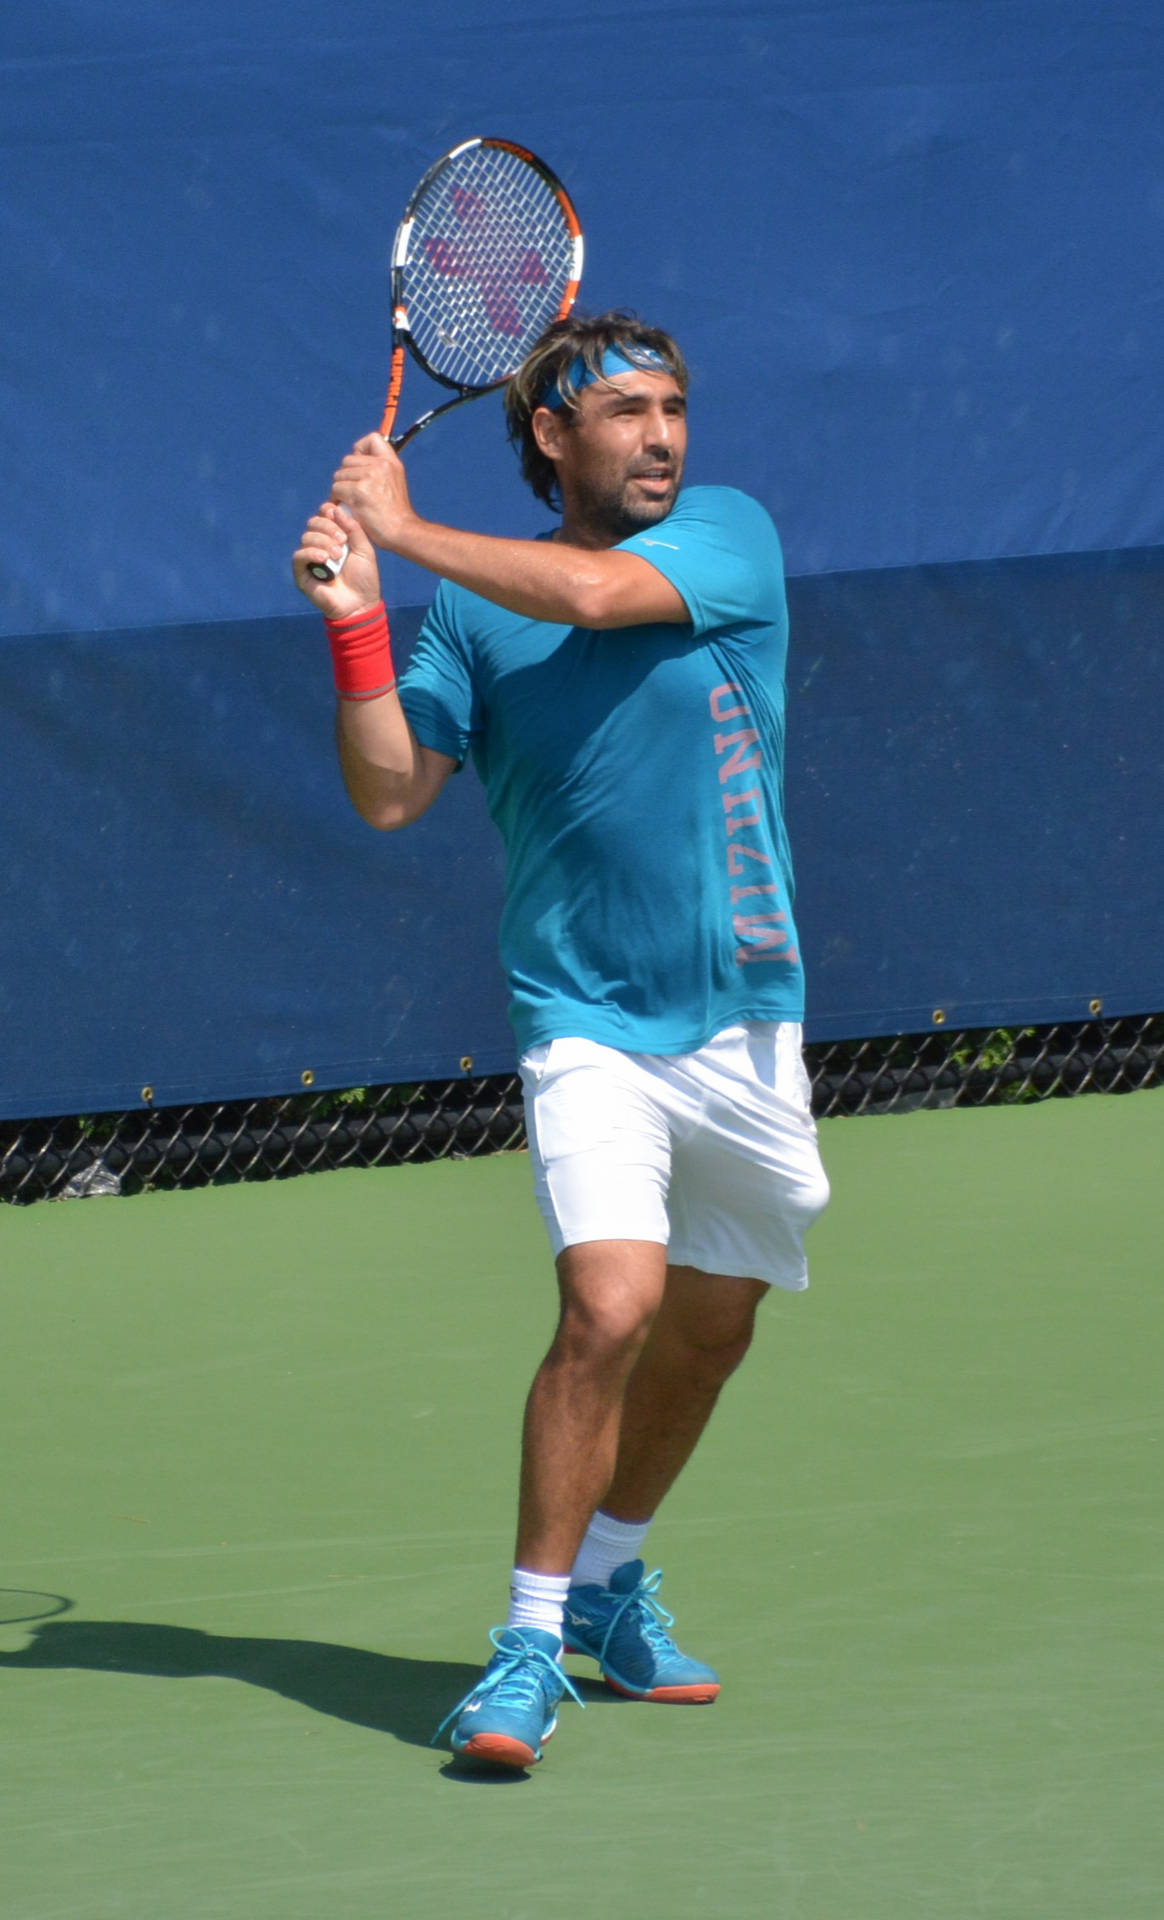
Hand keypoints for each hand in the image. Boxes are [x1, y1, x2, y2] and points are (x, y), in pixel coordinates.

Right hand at [292, 502, 380, 617]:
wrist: (360, 604)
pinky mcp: (301, 573)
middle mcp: (320, 545)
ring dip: (323, 542)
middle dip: (328, 527)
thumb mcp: (365, 549)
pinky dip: (311, 553)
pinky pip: (298, 556)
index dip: (328, 512)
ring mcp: (310, 558)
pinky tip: (324, 559)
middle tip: (342, 541)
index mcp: (334, 537)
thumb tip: (335, 508)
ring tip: (338, 555)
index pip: (323, 515)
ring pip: (306, 537)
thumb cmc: (364, 578)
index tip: (338, 517)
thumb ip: (353, 528)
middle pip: (313, 523)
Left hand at [331, 432, 414, 550]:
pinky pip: (337, 489)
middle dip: (346, 476)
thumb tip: (356, 458)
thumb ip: (379, 469)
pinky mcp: (359, 491)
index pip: (372, 439)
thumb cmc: (394, 513)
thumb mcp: (394, 483)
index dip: (360, 449)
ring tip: (351, 503)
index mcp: (391, 462)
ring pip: (339, 475)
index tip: (360, 464)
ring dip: (341, 490)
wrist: (402, 531)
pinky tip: (347, 509)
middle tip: (352, 492)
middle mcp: (381, 465)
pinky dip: (338, 500)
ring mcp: (370, 477)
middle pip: (348, 460)